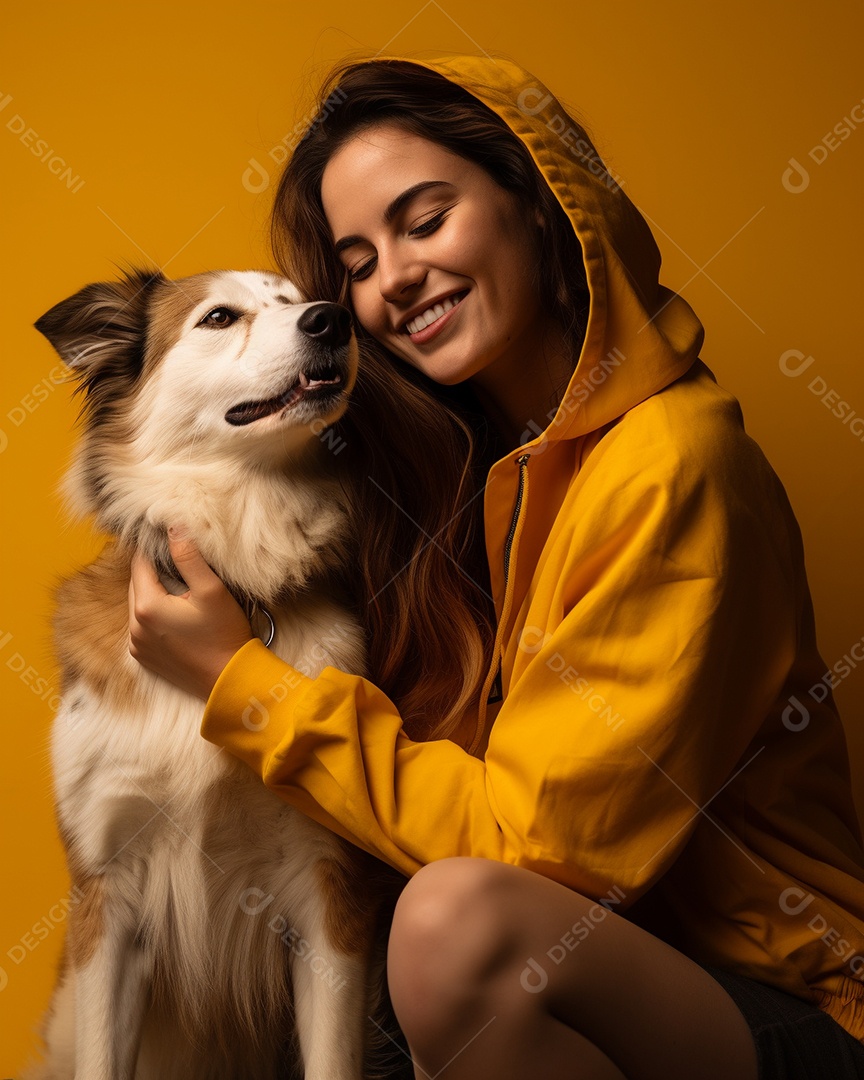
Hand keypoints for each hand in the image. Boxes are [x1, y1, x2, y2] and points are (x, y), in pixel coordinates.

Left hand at [128, 528, 254, 699]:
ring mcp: (137, 646)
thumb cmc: (224, 635)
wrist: (229, 680)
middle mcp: (134, 627)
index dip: (153, 549)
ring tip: (180, 588)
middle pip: (137, 584)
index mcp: (147, 606)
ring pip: (139, 605)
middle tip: (178, 563)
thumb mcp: (211, 590)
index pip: (140, 563)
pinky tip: (177, 614)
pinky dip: (154, 615)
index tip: (167, 539)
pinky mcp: (144, 659)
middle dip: (154, 571)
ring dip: (154, 593)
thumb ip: (189, 557)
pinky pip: (142, 626)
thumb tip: (172, 527)